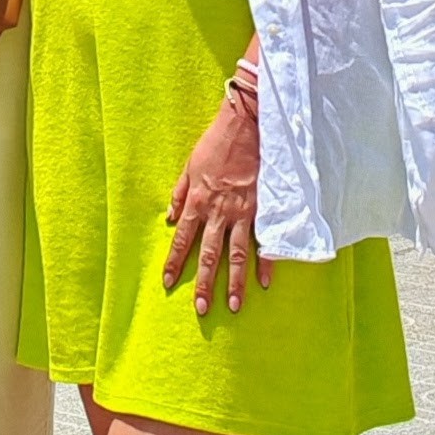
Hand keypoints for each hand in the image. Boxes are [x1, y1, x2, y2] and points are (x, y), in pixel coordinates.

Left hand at [163, 88, 261, 321]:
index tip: (168, 283)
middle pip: (210, 254)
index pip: (183, 239)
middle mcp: (219, 212)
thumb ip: (180, 194)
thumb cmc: (216, 143)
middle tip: (202, 309)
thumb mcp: (190, 166)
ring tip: (234, 306)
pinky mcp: (263, 208)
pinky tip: (264, 282)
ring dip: (235, 283)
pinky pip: (264, 240)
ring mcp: (243, 212)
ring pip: (238, 255)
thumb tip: (171, 217)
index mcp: (198, 201)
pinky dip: (266, 262)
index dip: (175, 262)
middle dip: (205, 283)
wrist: (247, 125)